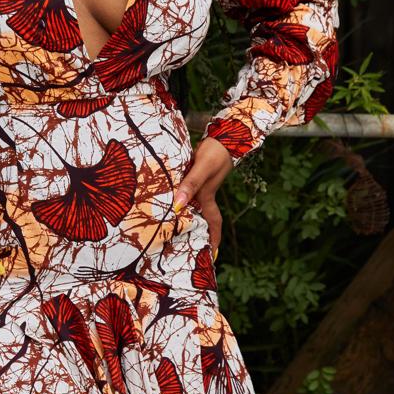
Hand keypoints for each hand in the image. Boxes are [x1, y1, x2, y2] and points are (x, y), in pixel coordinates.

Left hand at [173, 135, 233, 256]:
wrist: (223, 136)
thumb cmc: (215, 152)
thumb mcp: (202, 167)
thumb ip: (190, 184)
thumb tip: (177, 205)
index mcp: (207, 197)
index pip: (213, 224)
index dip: (213, 240)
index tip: (212, 257)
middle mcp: (204, 195)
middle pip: (203, 220)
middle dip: (199, 235)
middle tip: (190, 250)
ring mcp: (200, 186)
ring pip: (193, 207)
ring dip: (188, 219)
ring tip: (174, 231)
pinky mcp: (195, 177)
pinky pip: (187, 194)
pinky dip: (181, 200)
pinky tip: (170, 201)